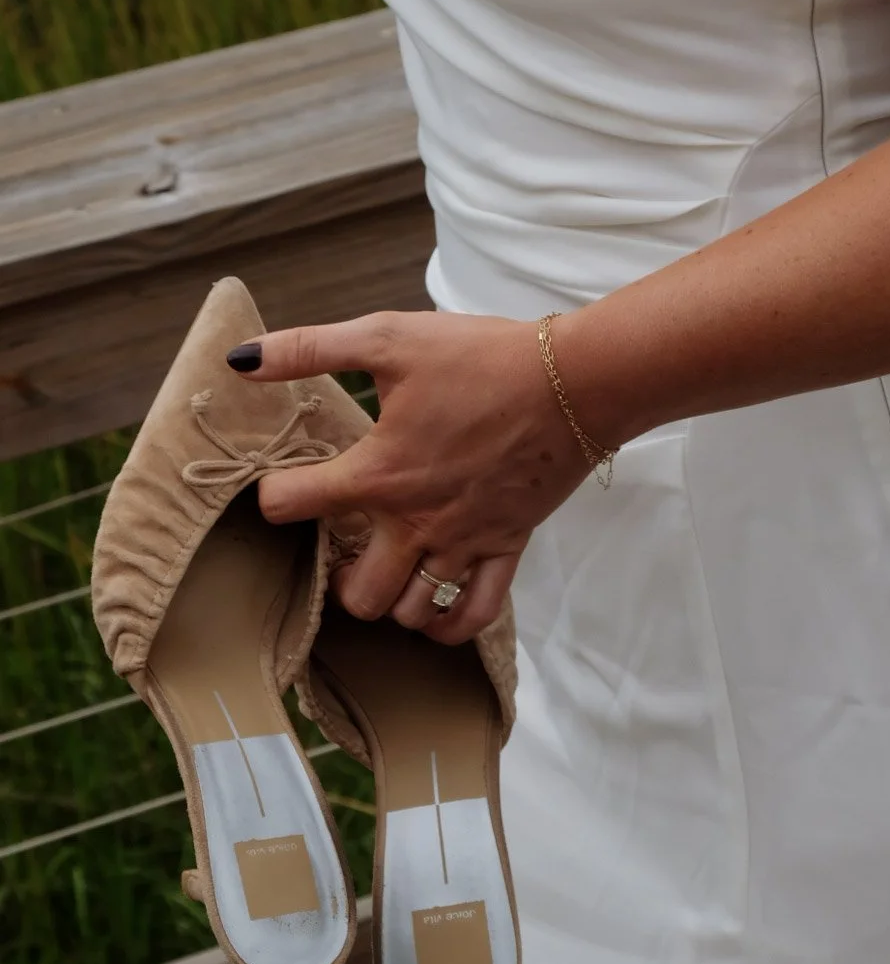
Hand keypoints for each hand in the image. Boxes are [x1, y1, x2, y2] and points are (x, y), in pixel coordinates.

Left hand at [227, 309, 591, 642]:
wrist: (574, 380)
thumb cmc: (482, 357)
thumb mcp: (388, 338)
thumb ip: (309, 350)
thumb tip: (240, 360)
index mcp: (378, 474)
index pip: (291, 506)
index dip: (272, 497)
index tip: (282, 488)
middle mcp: (416, 523)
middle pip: (356, 594)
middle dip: (337, 581)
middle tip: (341, 551)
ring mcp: (463, 544)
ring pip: (410, 612)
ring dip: (390, 603)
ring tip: (386, 572)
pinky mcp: (506, 548)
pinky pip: (474, 614)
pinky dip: (448, 625)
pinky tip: (432, 610)